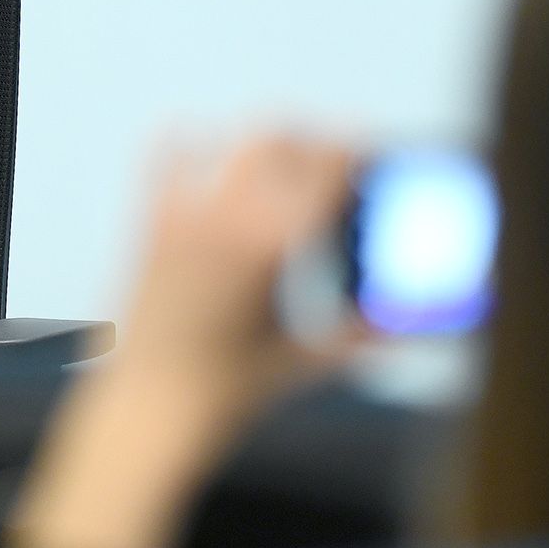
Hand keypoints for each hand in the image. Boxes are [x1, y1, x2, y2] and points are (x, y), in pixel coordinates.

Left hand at [115, 132, 358, 411]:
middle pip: (279, 141)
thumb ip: (356, 339)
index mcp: (270, 251)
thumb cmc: (225, 393)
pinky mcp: (151, 225)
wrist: (147, 406)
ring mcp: (184, 219)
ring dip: (267, 144)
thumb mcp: (299, 361)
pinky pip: (168, 158)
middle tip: (335, 160)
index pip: (323, 173)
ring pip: (232, 145)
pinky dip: (193, 144)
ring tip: (288, 161)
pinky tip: (214, 152)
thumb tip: (400, 331)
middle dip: (313, 142)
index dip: (353, 153)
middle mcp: (225, 223)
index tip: (369, 153)